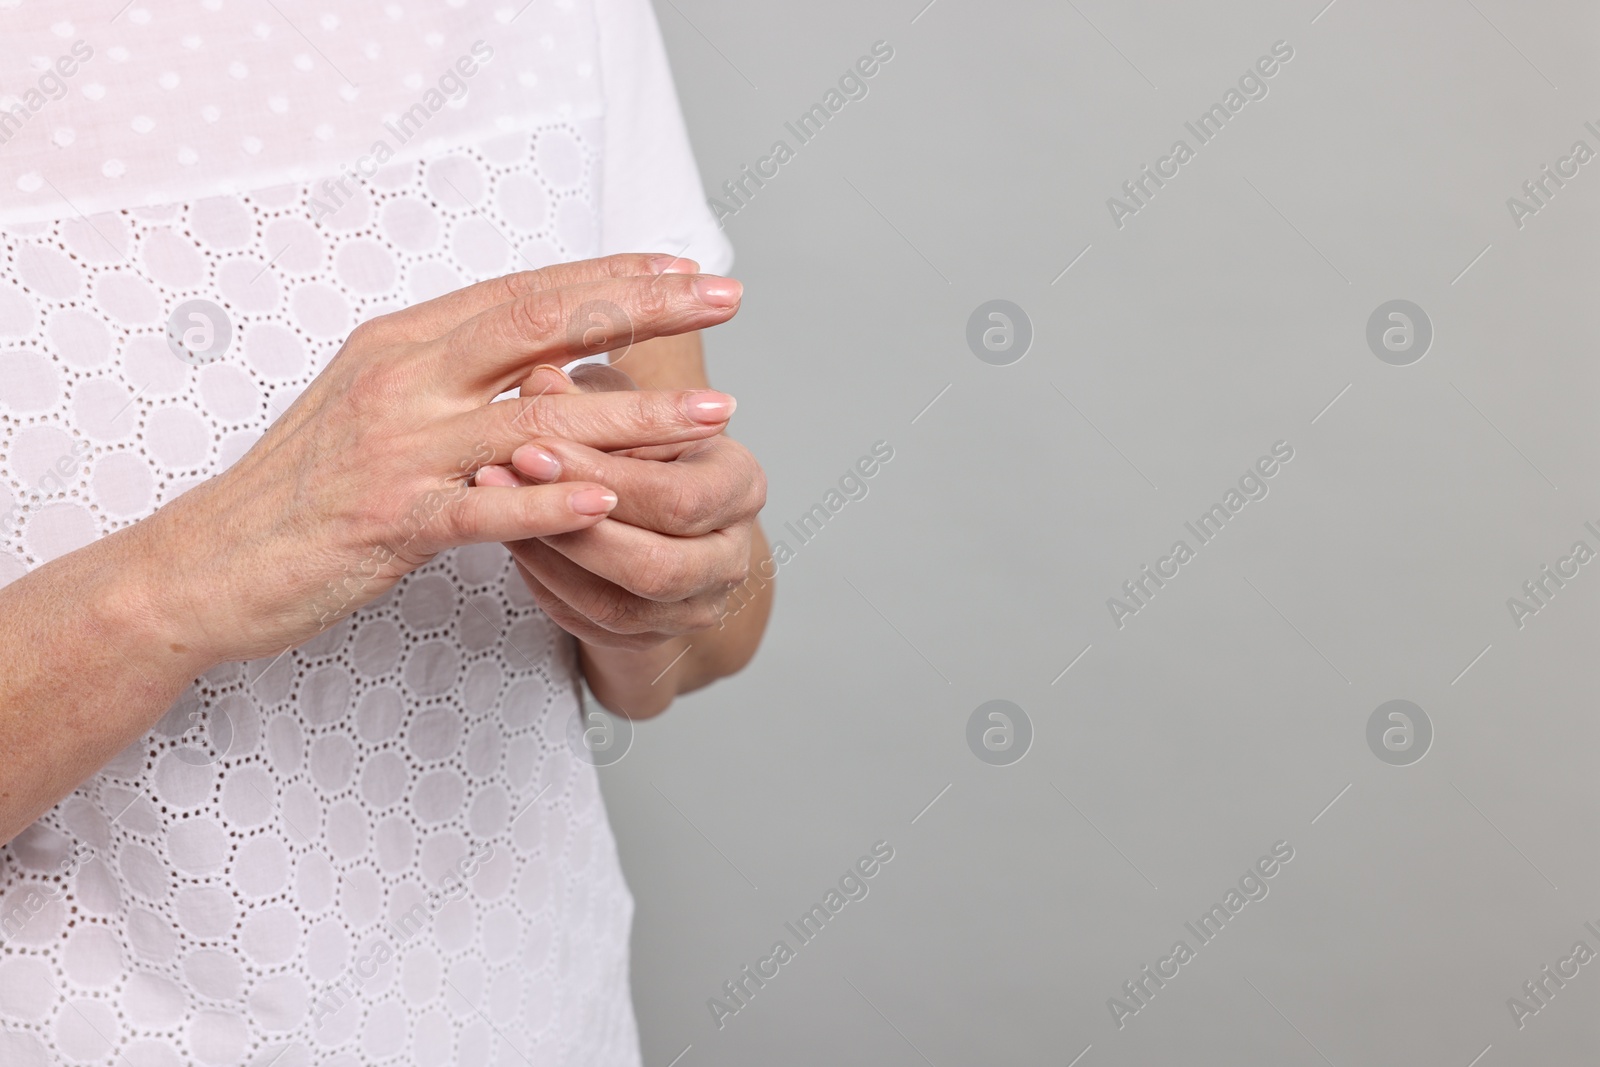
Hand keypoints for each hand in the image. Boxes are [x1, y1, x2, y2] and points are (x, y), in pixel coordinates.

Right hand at [128, 254, 744, 667]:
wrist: (210, 559)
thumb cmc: (303, 484)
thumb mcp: (376, 399)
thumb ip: (454, 370)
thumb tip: (540, 349)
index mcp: (405, 342)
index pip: (526, 292)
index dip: (611, 277)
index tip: (685, 270)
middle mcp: (404, 380)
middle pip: (541, 326)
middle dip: (641, 309)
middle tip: (723, 298)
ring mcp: (398, 450)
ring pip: (534, 424)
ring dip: (632, 419)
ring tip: (712, 416)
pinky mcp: (390, 522)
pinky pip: (484, 511)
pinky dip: (550, 505)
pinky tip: (610, 500)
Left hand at [474, 362, 766, 651]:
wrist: (652, 505)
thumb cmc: (641, 441)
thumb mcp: (622, 406)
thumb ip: (587, 396)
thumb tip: (539, 381)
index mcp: (742, 487)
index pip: (680, 500)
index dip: (602, 478)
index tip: (531, 445)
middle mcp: (733, 557)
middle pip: (657, 567)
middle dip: (573, 529)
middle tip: (501, 483)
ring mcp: (695, 608)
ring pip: (616, 606)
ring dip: (547, 557)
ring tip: (492, 509)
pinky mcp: (652, 638)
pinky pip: (588, 625)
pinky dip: (542, 584)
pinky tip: (509, 539)